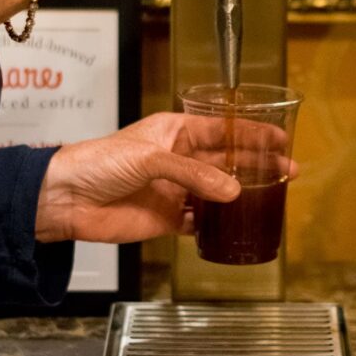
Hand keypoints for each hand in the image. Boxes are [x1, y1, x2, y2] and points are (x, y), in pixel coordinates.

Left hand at [35, 111, 293, 243]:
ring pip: (219, 191)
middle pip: (227, 161)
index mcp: (177, 132)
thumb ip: (192, 174)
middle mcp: (181, 159)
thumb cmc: (102, 162)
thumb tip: (233, 192)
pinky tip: (238, 224)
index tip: (281, 138)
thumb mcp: (151, 157)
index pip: (223, 130)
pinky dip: (218, 223)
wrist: (67, 198)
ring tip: (272, 197)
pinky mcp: (168, 218)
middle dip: (257, 164)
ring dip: (243, 193)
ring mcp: (176, 189)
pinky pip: (201, 221)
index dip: (252, 133)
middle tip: (288, 170)